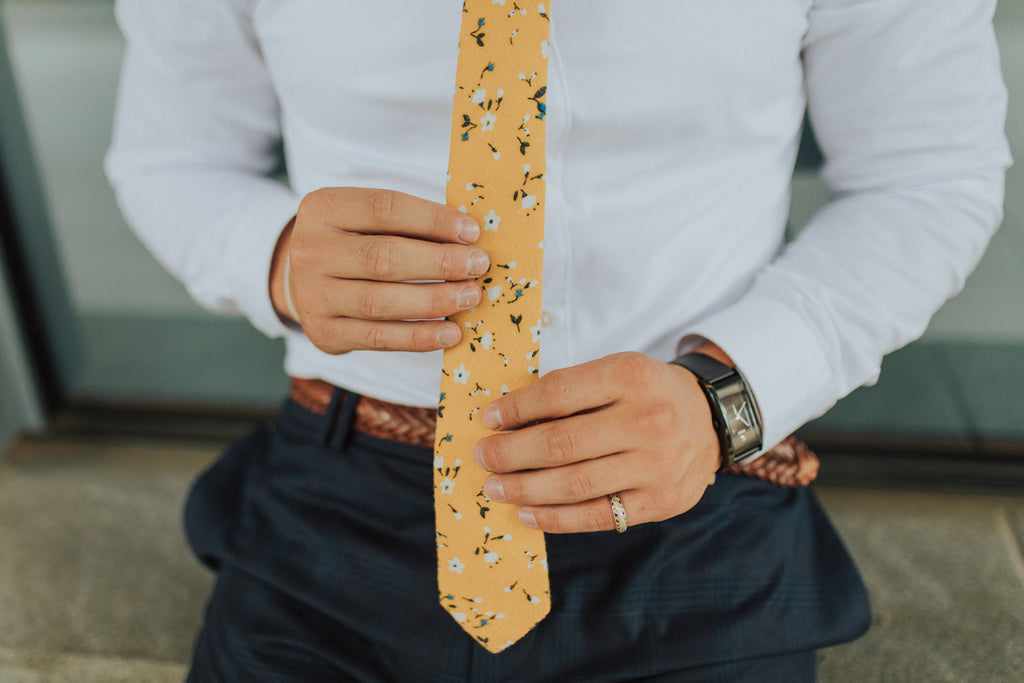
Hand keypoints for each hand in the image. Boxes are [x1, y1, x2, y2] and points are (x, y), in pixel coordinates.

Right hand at [269, 187, 489, 353]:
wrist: (305, 282)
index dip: (432, 220)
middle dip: (438, 262)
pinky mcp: (325, 332)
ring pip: (380, 302)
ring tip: (470, 297)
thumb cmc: (354, 243)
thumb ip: (409, 223)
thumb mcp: (366, 220)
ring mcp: (313, 295)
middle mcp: (311, 250)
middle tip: (477, 265)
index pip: (384, 208)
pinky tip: (450, 333)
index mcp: (323, 208)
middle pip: (383, 258)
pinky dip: (418, 337)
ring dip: (434, 301)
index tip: (472, 232)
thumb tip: (468, 238)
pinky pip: (378, 338)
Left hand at [471, 351, 722, 533]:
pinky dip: (556, 518)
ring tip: (495, 487)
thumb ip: (571, 391)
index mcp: (631, 376)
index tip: (489, 418)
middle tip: (483, 457)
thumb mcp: (617, 372)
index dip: (517, 408)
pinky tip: (527, 513)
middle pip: (562, 443)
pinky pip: (599, 516)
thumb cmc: (646, 394)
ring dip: (524, 488)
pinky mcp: (661, 501)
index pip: (559, 393)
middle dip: (511, 453)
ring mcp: (657, 464)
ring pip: (575, 483)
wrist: (710, 419)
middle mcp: (647, 420)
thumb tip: (505, 418)